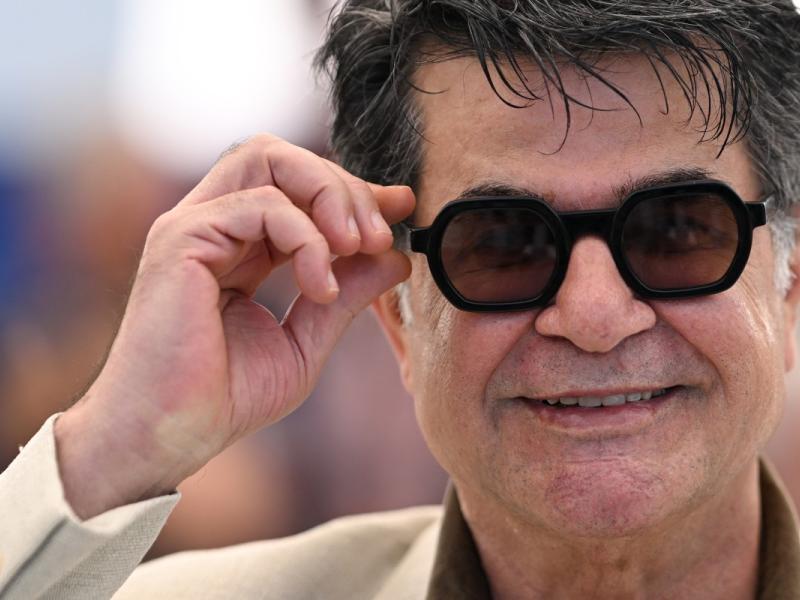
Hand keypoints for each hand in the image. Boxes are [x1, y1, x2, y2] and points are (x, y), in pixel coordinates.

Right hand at [54, 134, 414, 517]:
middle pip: (283, 159)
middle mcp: (213, 226)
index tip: (400, 208)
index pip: (296, 190)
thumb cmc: (226, 396)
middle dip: (343, 186)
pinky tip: (321, 286)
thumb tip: (396, 257)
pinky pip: (260, 206)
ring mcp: (193, 226)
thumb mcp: (307, 340)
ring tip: (359, 247)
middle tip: (380, 235)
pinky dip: (305, 238)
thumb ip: (348, 294)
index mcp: (239, 247)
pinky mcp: (181, 239)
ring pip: (268, 159)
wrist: (171, 436)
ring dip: (329, 196)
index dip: (351, 191)